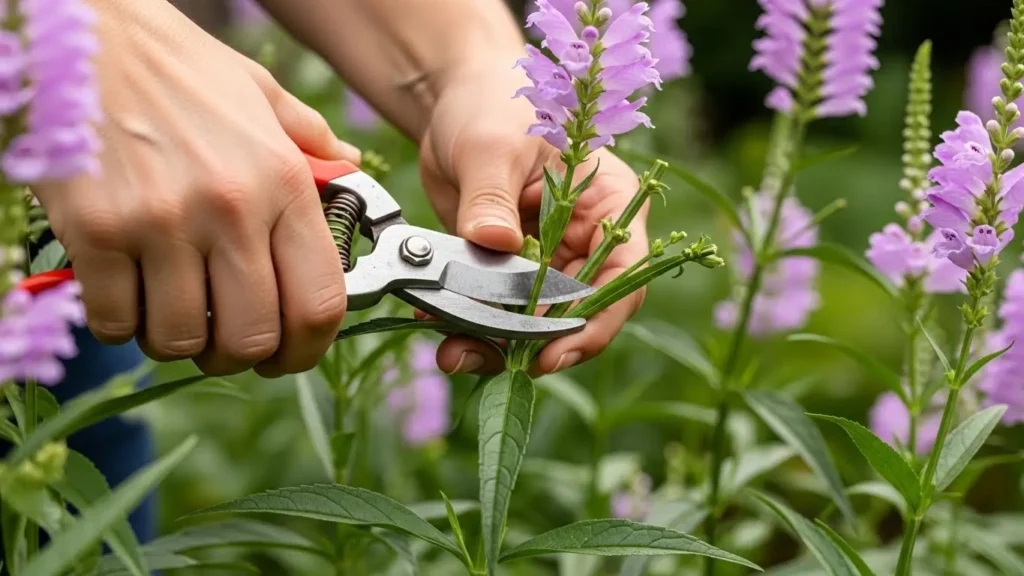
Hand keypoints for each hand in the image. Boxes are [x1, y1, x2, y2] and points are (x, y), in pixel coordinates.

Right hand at [32, 0, 358, 376]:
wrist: (81, 32)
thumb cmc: (175, 68)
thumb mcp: (259, 94)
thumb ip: (310, 141)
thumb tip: (351, 166)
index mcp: (283, 182)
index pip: (320, 302)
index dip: (309, 348)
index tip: (291, 354)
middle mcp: (231, 208)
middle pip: (253, 338)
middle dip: (241, 356)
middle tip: (225, 340)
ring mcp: (162, 223)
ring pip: (182, 340)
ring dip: (177, 340)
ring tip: (171, 307)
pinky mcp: (97, 232)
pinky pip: (117, 322)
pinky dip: (121, 323)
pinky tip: (124, 291)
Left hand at [419, 67, 649, 374]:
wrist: (452, 103)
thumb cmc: (490, 106)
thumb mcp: (491, 146)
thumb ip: (492, 198)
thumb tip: (494, 244)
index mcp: (609, 205)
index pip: (622, 277)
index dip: (594, 323)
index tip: (550, 352)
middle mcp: (587, 240)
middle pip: (578, 313)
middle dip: (533, 344)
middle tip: (482, 357)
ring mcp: (548, 259)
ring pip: (535, 322)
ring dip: (496, 344)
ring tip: (453, 353)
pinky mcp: (509, 270)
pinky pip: (497, 310)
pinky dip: (471, 325)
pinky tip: (439, 328)